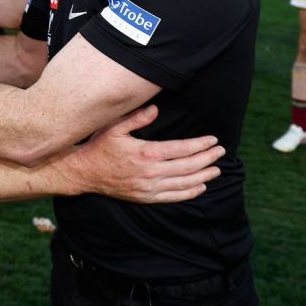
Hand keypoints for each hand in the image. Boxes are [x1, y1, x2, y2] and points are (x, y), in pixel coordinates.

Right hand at [60, 105, 223, 203]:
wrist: (83, 172)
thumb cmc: (99, 146)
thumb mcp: (115, 127)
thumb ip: (137, 118)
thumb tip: (156, 108)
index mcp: (146, 152)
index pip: (182, 149)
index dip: (200, 145)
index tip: (213, 140)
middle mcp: (150, 172)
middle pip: (188, 166)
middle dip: (208, 158)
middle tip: (221, 152)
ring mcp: (148, 187)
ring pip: (184, 183)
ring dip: (203, 176)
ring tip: (217, 170)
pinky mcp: (145, 197)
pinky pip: (173, 197)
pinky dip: (189, 193)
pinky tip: (200, 187)